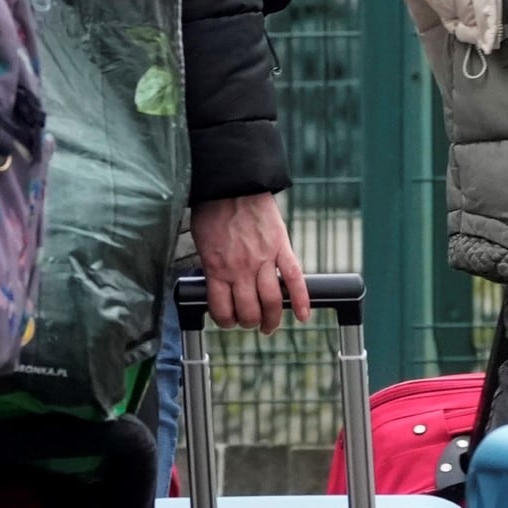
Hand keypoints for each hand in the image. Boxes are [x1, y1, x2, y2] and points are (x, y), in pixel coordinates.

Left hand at [194, 194, 309, 329]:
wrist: (232, 182)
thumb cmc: (213, 208)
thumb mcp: (203, 242)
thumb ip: (213, 264)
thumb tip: (217, 283)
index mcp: (217, 268)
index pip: (222, 310)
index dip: (226, 321)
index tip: (229, 321)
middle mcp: (240, 269)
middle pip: (249, 311)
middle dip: (250, 323)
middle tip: (251, 323)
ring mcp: (263, 259)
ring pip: (272, 301)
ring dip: (272, 319)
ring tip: (270, 325)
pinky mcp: (281, 247)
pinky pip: (295, 278)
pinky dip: (302, 299)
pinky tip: (304, 315)